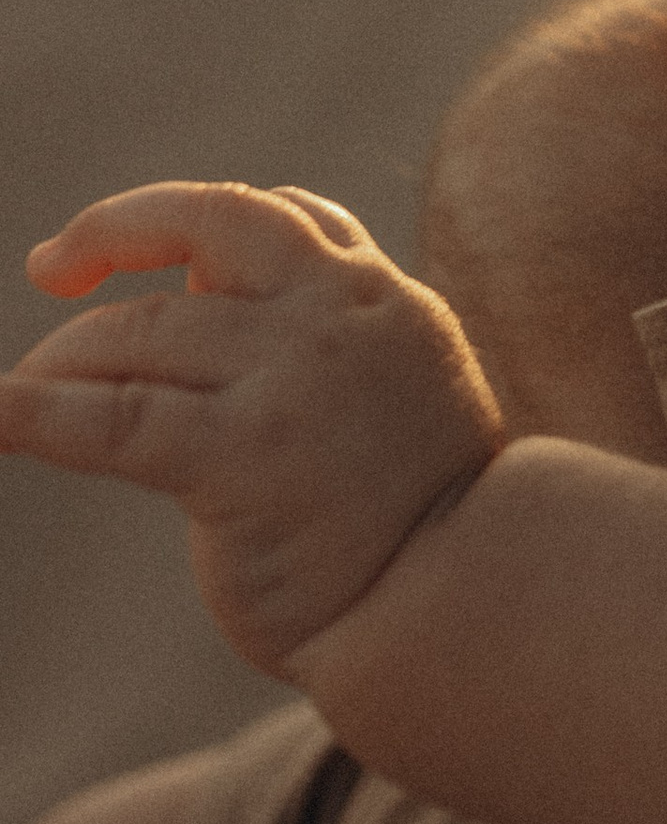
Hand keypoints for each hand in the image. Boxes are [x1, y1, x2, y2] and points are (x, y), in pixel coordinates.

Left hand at [0, 184, 502, 673]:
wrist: (466, 606)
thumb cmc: (430, 526)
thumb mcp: (406, 394)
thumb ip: (337, 347)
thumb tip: (226, 316)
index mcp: (384, 301)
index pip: (291, 217)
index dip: (209, 224)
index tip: (160, 258)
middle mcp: (337, 315)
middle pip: (211, 222)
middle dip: (118, 228)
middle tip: (51, 265)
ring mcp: (290, 378)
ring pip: (143, 329)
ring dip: (65, 356)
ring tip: (27, 389)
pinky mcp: (241, 455)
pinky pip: (115, 418)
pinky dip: (35, 410)